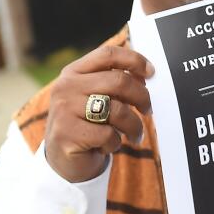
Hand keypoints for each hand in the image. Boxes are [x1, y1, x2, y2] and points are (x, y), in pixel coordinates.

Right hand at [44, 45, 153, 182]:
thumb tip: (146, 75)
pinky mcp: (66, 134)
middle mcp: (65, 87)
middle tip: (148, 110)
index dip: (134, 60)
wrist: (62, 159)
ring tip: (135, 134)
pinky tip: (108, 146)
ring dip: (134, 125)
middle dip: (142, 97)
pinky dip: (115, 142)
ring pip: (117, 110)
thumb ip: (115, 83)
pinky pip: (107, 134)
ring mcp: (63, 110)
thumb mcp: (98, 97)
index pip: (108, 54)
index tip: (151, 73)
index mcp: (73, 72)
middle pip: (119, 81)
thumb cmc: (88, 123)